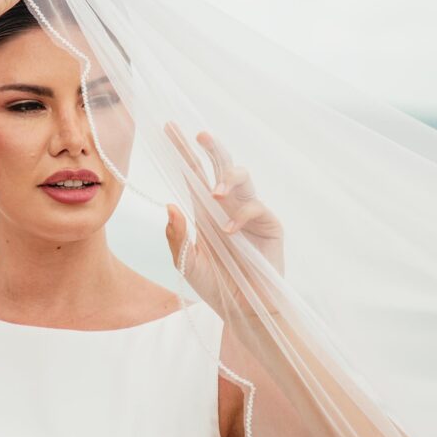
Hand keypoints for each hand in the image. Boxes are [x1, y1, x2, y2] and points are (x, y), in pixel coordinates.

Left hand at [163, 122, 284, 319]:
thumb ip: (176, 237)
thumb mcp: (186, 262)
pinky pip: (256, 207)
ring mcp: (248, 212)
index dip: (182, 150)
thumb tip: (169, 206)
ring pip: (242, 177)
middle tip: (200, 135)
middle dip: (211, 147)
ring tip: (215, 193)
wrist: (243, 309)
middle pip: (220, 165)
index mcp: (204, 209)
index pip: (192, 172)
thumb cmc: (214, 285)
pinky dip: (241, 215)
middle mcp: (226, 205)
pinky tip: (229, 232)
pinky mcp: (268, 225)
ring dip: (228, 177)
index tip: (168, 127)